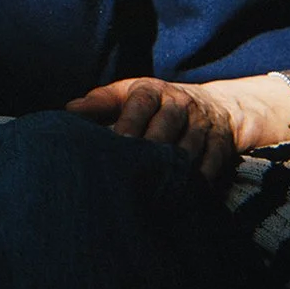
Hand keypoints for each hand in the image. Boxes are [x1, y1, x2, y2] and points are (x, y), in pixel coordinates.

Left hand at [66, 77, 236, 182]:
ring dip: (172, 170)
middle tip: (132, 175)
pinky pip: (211, 165)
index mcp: (152, 90)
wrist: (215, 106)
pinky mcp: (221, 145)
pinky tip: (181, 197)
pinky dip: (198, 182)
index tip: (117, 144)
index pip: (141, 105)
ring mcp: (202, 124)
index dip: (130, 123)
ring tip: (153, 193)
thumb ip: (100, 103)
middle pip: (165, 126)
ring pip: (188, 148)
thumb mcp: (128, 94)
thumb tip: (68, 111)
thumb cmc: (155, 103)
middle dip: (150, 149)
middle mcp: (179, 104)